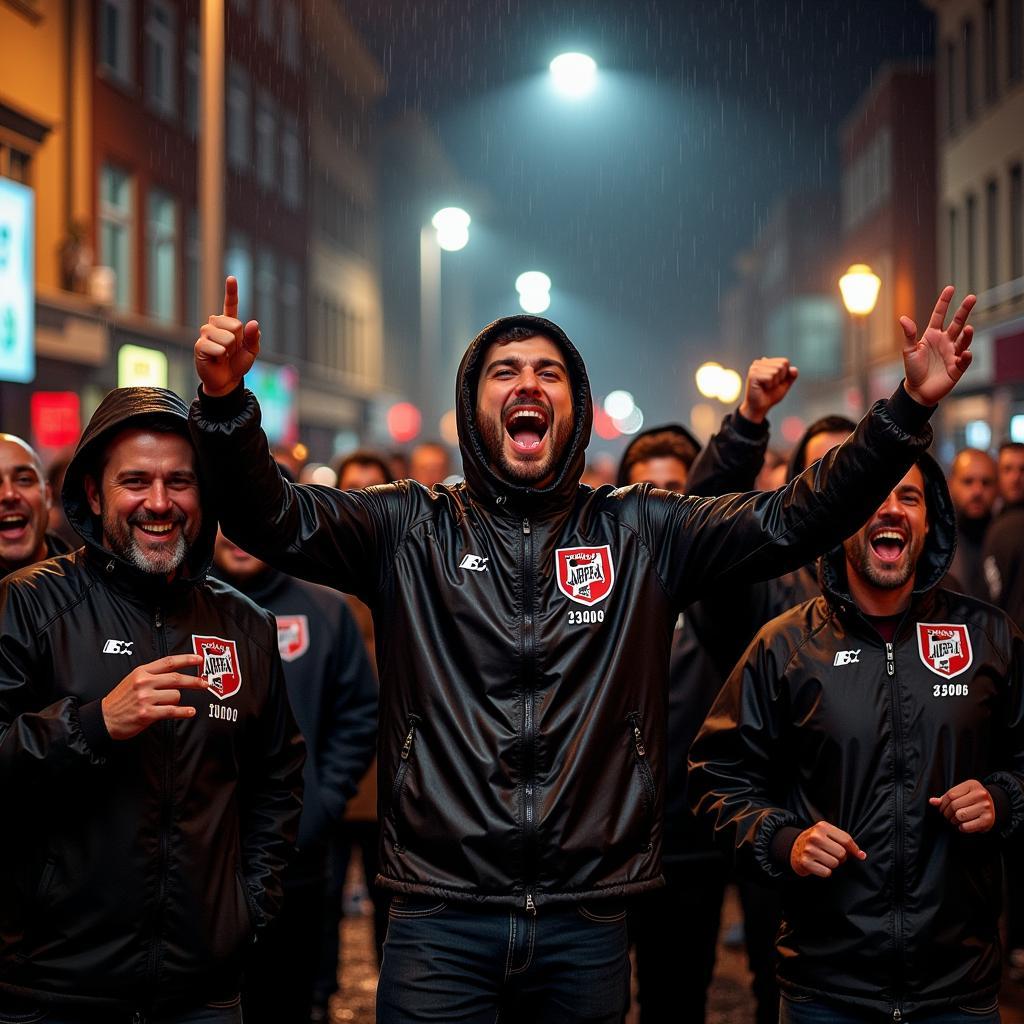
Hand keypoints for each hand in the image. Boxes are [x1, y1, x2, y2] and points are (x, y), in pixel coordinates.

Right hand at [101, 654, 207, 739]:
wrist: (103, 718)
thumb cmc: (120, 700)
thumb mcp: (132, 679)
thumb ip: (152, 674)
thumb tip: (175, 672)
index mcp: (141, 672)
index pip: (168, 662)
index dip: (186, 659)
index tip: (199, 659)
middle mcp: (144, 682)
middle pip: (177, 678)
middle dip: (194, 681)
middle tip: (205, 683)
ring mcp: (145, 698)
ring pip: (175, 695)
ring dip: (176, 701)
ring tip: (167, 705)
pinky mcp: (146, 713)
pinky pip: (172, 711)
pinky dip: (183, 712)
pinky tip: (190, 712)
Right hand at [195, 276, 260, 396]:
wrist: (227, 380)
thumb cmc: (238, 363)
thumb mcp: (252, 351)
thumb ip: (254, 338)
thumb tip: (253, 323)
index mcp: (230, 323)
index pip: (230, 305)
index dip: (231, 292)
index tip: (232, 278)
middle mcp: (216, 325)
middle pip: (234, 324)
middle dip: (238, 340)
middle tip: (232, 350)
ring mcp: (206, 334)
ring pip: (225, 336)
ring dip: (229, 348)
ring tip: (224, 355)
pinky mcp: (199, 345)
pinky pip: (214, 346)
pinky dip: (220, 354)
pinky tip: (217, 358)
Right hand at [738, 357, 798, 423]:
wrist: (760, 407)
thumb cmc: (770, 395)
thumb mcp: (784, 385)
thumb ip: (791, 376)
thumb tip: (794, 369)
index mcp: (766, 362)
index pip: (784, 361)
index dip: (785, 374)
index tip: (776, 382)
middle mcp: (759, 363)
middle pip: (781, 365)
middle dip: (780, 378)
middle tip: (771, 385)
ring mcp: (754, 368)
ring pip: (776, 371)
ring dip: (774, 382)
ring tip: (766, 387)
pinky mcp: (752, 375)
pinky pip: (769, 377)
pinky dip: (769, 385)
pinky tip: (762, 388)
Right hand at [790, 821, 866, 877]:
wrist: (794, 847)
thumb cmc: (815, 841)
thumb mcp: (827, 834)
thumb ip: (844, 841)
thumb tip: (861, 855)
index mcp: (822, 827)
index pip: (846, 840)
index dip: (854, 849)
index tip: (859, 854)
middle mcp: (815, 836)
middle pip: (842, 853)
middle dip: (840, 857)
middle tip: (832, 854)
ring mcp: (809, 849)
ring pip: (835, 864)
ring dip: (832, 864)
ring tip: (824, 859)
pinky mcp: (805, 862)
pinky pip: (827, 872)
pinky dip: (825, 871)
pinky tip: (818, 865)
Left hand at [899, 286, 975, 405]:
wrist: (917, 391)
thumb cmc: (913, 370)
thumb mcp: (909, 351)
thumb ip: (909, 335)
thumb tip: (903, 318)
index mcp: (933, 335)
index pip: (939, 315)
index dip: (944, 302)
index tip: (950, 288)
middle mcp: (945, 341)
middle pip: (957, 323)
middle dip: (964, 310)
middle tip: (972, 297)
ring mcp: (953, 353)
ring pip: (963, 340)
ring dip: (967, 335)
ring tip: (969, 328)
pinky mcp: (957, 367)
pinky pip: (964, 360)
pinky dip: (966, 356)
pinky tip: (965, 353)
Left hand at [929, 779, 994, 833]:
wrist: (994, 807)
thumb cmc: (973, 800)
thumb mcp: (961, 794)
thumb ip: (946, 797)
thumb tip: (932, 801)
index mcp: (972, 785)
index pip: (950, 795)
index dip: (942, 804)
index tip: (941, 808)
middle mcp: (980, 795)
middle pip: (954, 805)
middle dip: (946, 813)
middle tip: (947, 816)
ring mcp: (986, 807)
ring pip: (960, 815)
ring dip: (953, 820)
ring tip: (954, 820)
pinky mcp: (988, 820)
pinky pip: (967, 826)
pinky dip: (961, 828)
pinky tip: (962, 825)